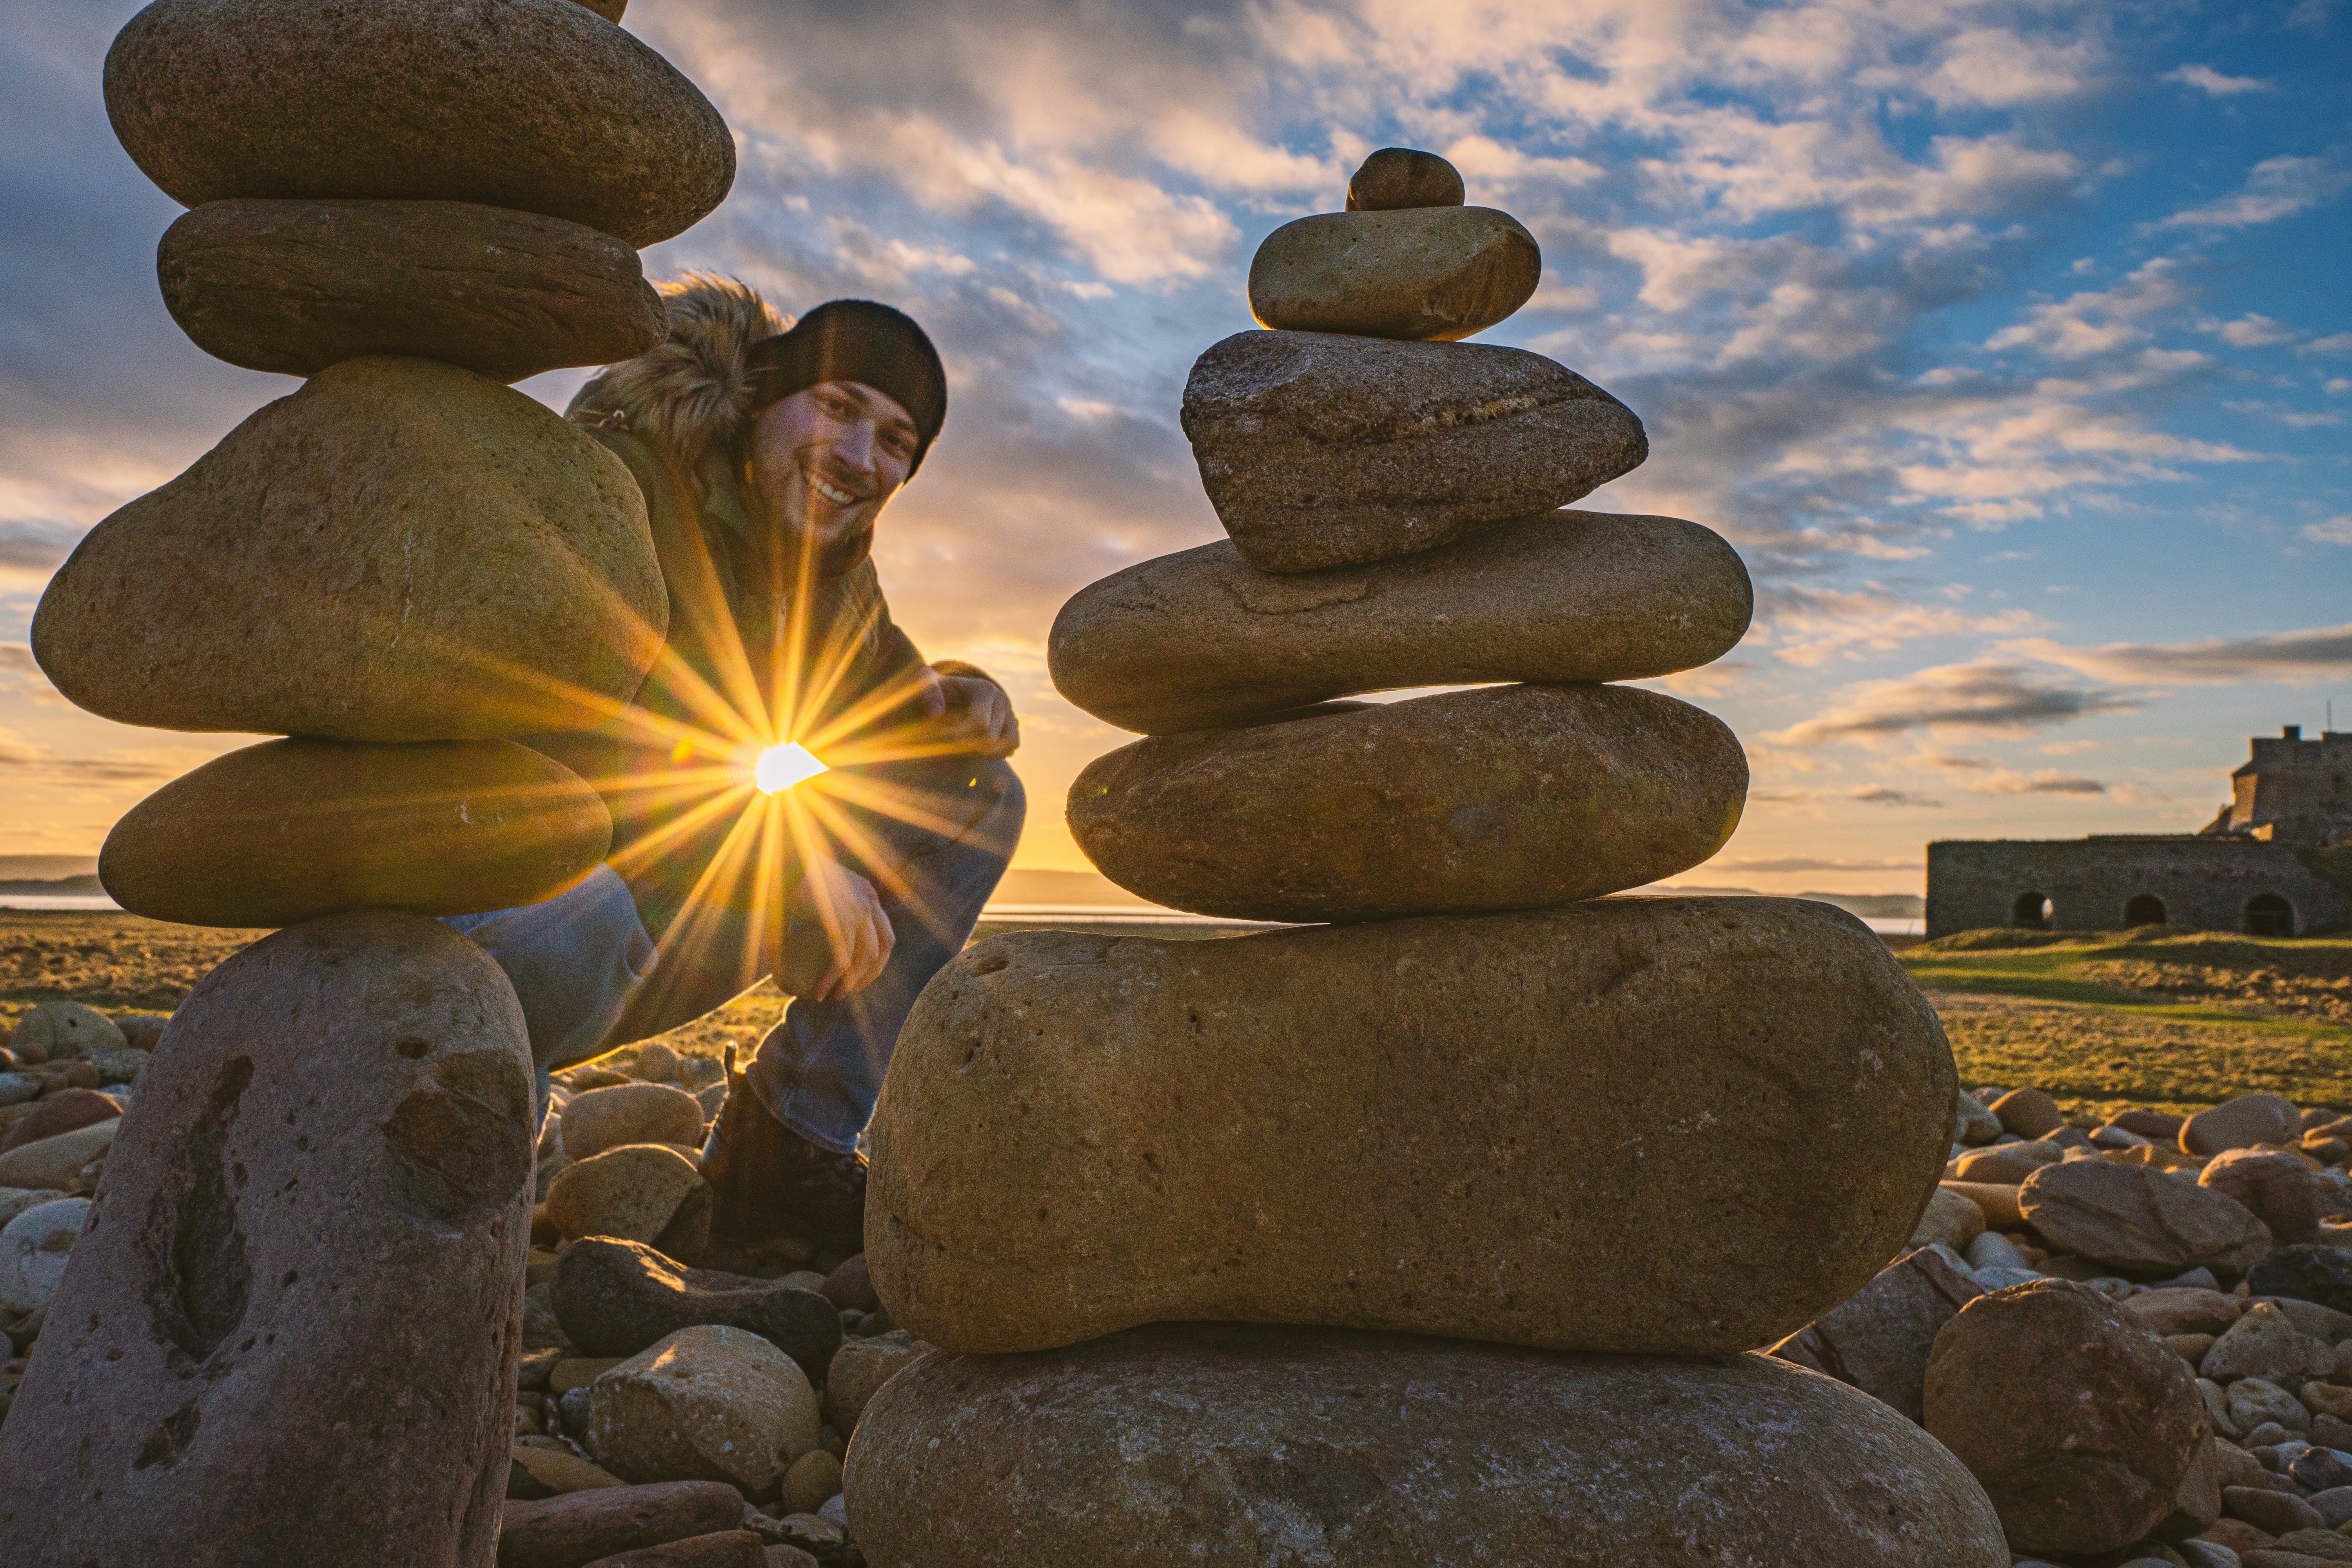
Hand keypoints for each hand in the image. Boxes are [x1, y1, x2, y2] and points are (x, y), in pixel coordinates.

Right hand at [777, 855, 893, 1001]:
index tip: (860, 970)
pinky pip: (843, 959)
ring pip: (866, 957)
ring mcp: (859, 911)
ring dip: (854, 981)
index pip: (883, 929)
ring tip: (838, 995)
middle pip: (885, 945)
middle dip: (872, 972)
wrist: (782, 861)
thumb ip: (819, 915)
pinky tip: (822, 992)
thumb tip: (810, 936)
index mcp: (865, 892)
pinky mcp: (842, 922)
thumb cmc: (788, 877)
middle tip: (853, 988)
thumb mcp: (813, 894)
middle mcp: (868, 900)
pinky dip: (833, 979)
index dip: (876, 955)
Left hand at [913, 671, 1019, 757]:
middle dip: (968, 744)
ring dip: (984, 751)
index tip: (942, 734)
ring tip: (965, 748)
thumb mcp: (926, 683)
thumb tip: (936, 714)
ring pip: (1007, 743)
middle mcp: (1001, 699)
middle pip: (990, 737)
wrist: (949, 691)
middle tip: (950, 741)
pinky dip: (999, 753)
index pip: (979, 723)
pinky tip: (979, 751)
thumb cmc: (936, 688)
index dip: (959, 735)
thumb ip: (928, 693)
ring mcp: (1009, 712)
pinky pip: (1013, 745)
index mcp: (984, 688)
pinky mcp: (1012, 724)